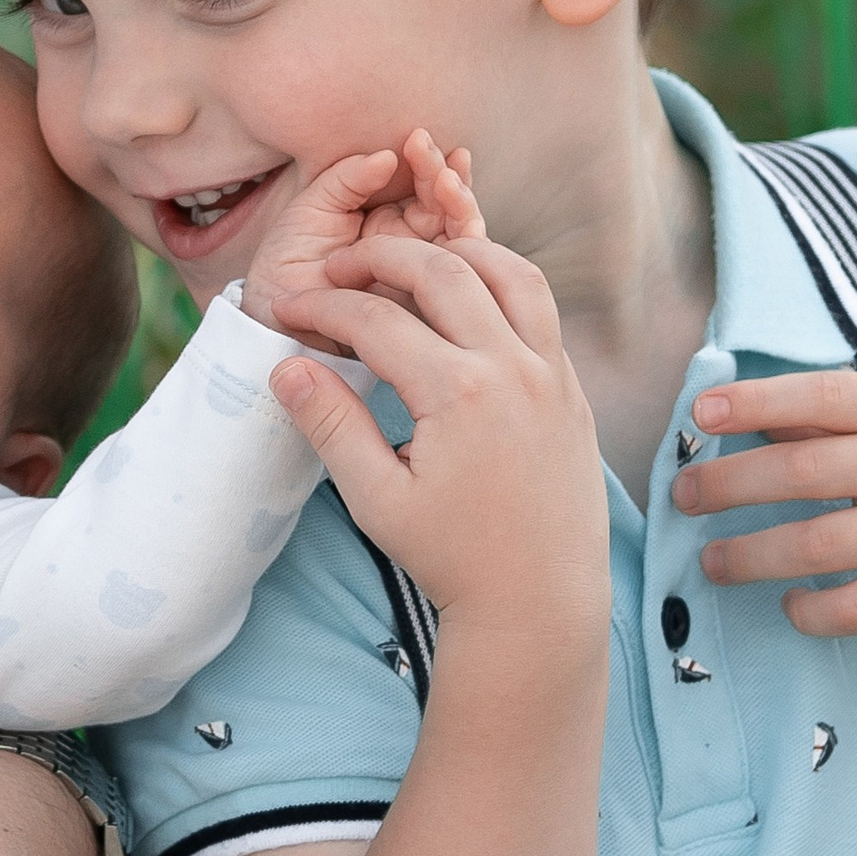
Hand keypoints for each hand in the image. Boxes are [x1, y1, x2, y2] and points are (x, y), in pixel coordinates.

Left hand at [242, 129, 479, 332]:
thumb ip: (346, 179)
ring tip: (449, 182)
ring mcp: (424, 275)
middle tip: (439, 158)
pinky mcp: (428, 305)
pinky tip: (458, 225)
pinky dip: (465, 249)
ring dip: (462, 207)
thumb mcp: (313, 208)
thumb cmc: (287, 261)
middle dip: (448, 178)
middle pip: (450, 208)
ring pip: (463, 239)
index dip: (427, 162)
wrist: (273, 316)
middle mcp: (413, 246)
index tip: (418, 138)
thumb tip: (386, 154)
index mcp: (389, 220)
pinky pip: (459, 279)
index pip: (422, 186)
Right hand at [265, 225, 608, 631]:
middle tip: (338, 269)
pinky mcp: (571, 387)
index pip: (376, 319)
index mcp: (460, 394)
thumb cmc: (454, 558)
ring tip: (410, 264)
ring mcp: (552, 373)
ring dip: (454, 253)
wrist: (540, 602)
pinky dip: (499, 284)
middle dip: (379, 257)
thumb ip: (332, 425)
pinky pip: (541, 309)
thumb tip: (285, 367)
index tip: (288, 309)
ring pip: (508, 271)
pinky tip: (465, 301)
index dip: (322, 305)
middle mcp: (512, 368)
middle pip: (441, 270)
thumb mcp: (377, 499)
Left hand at [674, 370, 856, 631]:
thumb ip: (847, 414)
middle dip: (729, 483)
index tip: (701, 412)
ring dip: (751, 555)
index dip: (756, 401)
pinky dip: (816, 611)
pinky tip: (791, 606)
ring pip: (819, 544)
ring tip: (713, 560)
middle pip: (803, 470)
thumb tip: (761, 416)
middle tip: (683, 494)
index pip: (822, 396)